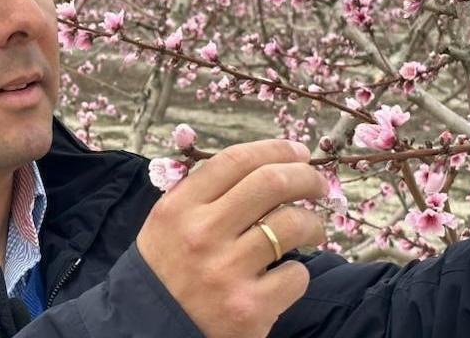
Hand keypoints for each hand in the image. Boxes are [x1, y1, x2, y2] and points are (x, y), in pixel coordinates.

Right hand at [136, 140, 326, 337]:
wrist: (151, 328)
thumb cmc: (167, 268)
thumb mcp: (168, 221)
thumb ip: (204, 192)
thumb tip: (264, 165)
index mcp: (180, 207)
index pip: (236, 160)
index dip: (275, 150)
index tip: (298, 152)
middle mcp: (202, 234)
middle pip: (271, 183)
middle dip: (306, 176)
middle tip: (317, 184)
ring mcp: (227, 271)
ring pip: (292, 224)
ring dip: (313, 223)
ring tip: (311, 230)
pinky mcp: (249, 307)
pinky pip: (296, 275)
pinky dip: (298, 272)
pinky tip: (284, 275)